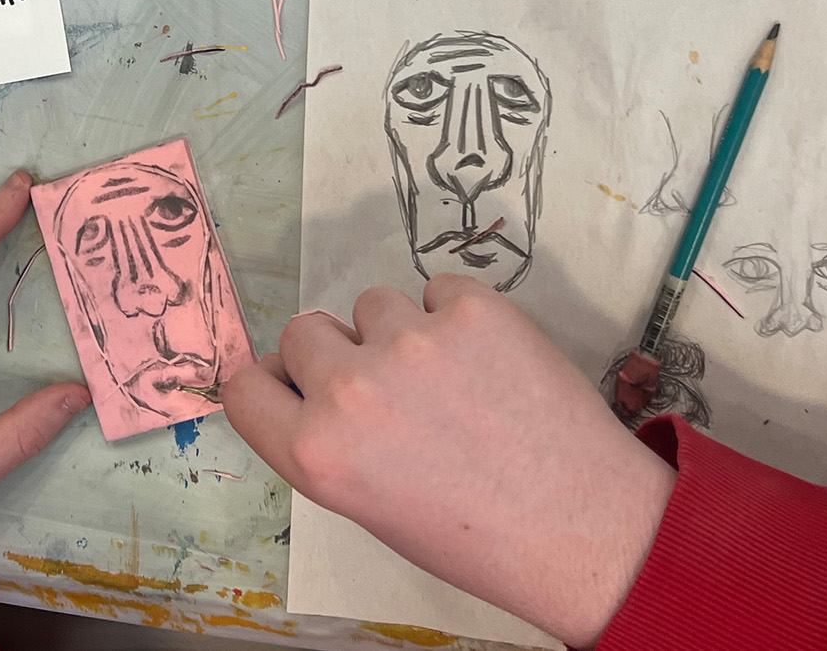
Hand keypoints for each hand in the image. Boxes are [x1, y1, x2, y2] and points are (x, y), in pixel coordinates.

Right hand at [222, 275, 676, 647]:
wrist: (581, 526)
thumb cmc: (475, 536)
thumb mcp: (369, 506)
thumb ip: (327, 442)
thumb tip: (313, 381)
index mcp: (315, 454)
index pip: (245, 386)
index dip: (276, 386)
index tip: (302, 390)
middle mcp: (351, 392)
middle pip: (303, 332)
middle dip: (338, 354)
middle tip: (390, 392)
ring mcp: (412, 342)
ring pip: (373, 303)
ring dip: (398, 331)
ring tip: (451, 382)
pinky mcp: (473, 309)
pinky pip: (438, 290)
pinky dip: (457, 318)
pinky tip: (488, 365)